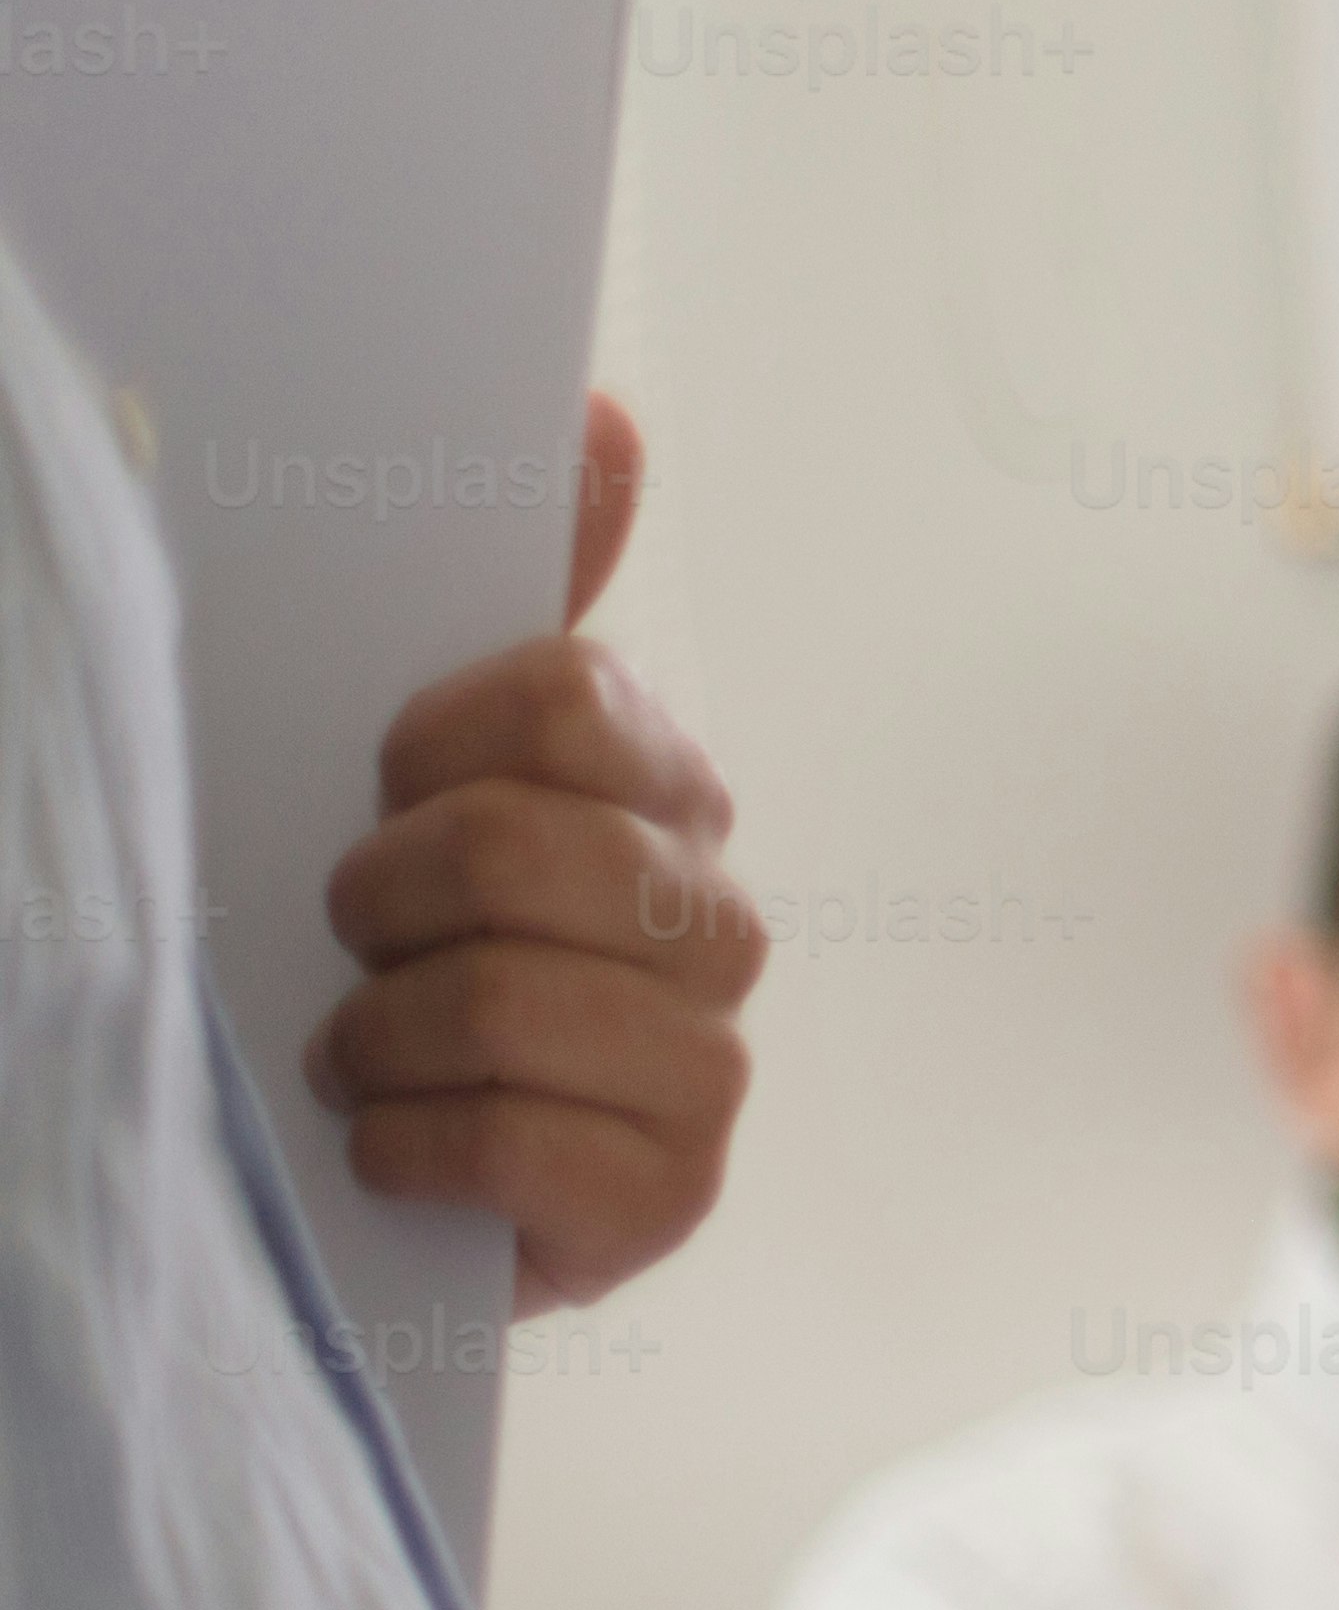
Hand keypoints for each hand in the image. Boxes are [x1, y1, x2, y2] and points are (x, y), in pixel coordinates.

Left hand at [313, 393, 758, 1312]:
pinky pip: (520, 1138)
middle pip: (522, 850)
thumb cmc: (408, 952)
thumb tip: (607, 412)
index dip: (432, 745)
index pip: (569, 700)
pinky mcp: (676, 1197)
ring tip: (361, 1056)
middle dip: (382, 904)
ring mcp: (708, 1066)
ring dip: (380, 1035)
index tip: (379, 789)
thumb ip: (524, 591)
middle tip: (355, 942)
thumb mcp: (433, 762)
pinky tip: (395, 1147)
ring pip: (509, 996)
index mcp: (664, 793)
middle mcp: (713, 922)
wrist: (391, 1170)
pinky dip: (410, 1145)